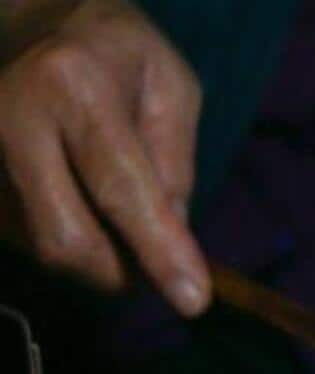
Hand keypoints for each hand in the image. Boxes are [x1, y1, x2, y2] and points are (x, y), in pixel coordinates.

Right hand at [0, 0, 207, 313]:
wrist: (38, 25)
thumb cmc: (121, 56)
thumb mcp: (173, 90)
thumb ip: (175, 163)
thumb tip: (171, 237)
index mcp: (74, 87)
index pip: (120, 188)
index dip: (158, 250)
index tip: (192, 300)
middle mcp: (13, 117)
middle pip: (66, 236)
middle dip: (120, 272)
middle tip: (156, 268)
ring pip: (42, 246)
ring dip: (96, 259)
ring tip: (120, 221)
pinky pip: (24, 236)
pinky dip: (67, 239)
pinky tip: (83, 206)